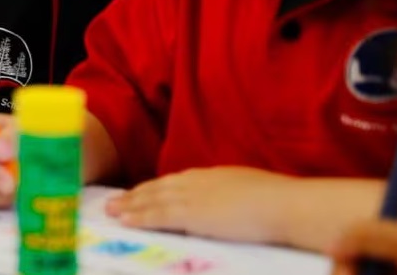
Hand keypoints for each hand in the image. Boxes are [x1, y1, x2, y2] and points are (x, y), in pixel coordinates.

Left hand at [106, 167, 294, 244]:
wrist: (285, 205)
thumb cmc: (279, 202)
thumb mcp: (251, 191)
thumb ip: (234, 196)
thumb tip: (232, 205)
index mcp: (212, 176)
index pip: (176, 182)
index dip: (156, 188)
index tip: (141, 193)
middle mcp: (197, 182)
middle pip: (158, 188)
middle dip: (135, 195)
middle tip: (114, 201)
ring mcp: (192, 197)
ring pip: (152, 200)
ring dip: (130, 206)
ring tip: (111, 210)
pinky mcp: (191, 214)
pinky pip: (157, 215)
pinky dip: (139, 217)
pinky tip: (125, 220)